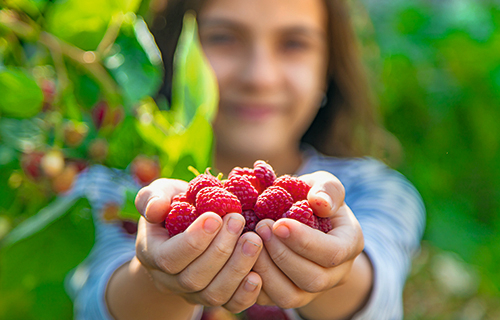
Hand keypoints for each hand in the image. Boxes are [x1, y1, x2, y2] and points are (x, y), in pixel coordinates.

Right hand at [134, 178, 263, 312]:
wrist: (188, 226)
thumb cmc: (175, 204)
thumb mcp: (160, 194)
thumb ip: (152, 198)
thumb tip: (155, 209)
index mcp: (152, 254)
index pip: (170, 257)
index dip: (194, 241)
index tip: (215, 217)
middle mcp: (170, 280)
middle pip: (194, 278)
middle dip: (220, 250)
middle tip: (238, 220)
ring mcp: (194, 293)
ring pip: (213, 293)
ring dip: (237, 268)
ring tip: (254, 240)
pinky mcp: (218, 297)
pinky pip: (231, 304)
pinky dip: (246, 294)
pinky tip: (258, 274)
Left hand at [253, 171, 364, 307]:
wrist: (300, 218)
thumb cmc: (312, 198)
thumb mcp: (323, 184)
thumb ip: (326, 189)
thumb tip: (319, 202)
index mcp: (349, 244)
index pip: (333, 253)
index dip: (305, 241)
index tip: (279, 223)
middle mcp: (334, 274)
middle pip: (313, 279)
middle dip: (282, 255)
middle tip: (260, 227)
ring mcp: (310, 291)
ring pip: (290, 297)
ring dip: (266, 270)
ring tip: (250, 241)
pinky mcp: (286, 296)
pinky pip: (269, 300)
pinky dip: (252, 281)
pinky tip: (242, 256)